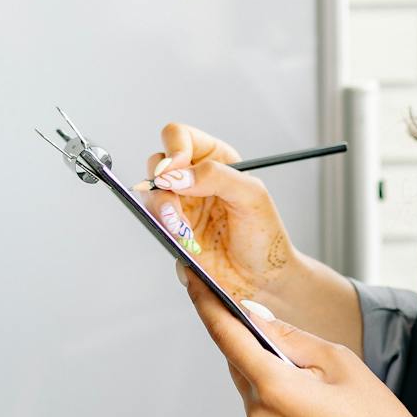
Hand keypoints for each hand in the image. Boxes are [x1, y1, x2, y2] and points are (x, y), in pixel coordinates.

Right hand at [138, 121, 297, 305]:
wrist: (261, 279)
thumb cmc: (265, 236)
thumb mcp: (251, 196)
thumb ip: (216, 176)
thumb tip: (177, 175)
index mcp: (215, 159)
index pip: (179, 137)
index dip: (172, 149)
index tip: (174, 171)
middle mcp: (194, 178)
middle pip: (157, 163)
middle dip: (161, 184)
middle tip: (175, 205)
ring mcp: (181, 204)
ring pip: (151, 193)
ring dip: (163, 210)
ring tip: (185, 229)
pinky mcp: (172, 229)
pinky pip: (153, 221)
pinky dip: (165, 230)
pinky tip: (186, 240)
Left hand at [175, 259, 416, 416]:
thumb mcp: (337, 360)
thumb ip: (288, 336)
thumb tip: (253, 317)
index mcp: (275, 388)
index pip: (226, 336)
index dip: (206, 304)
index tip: (192, 281)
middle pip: (240, 365)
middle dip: (257, 347)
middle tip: (296, 348)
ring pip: (252, 393)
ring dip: (270, 379)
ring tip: (318, 390)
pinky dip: (277, 406)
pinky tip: (313, 413)